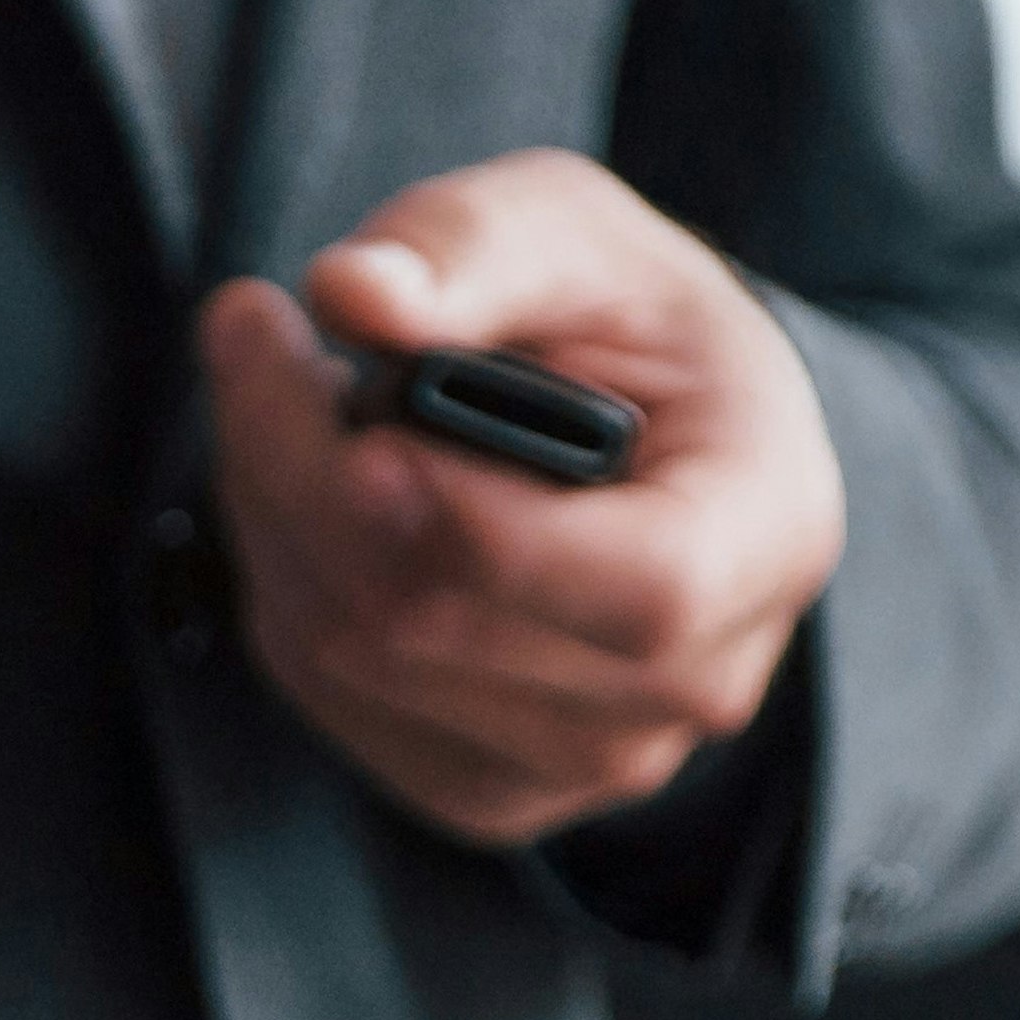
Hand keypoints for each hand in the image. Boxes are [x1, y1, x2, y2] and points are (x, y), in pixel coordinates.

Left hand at [199, 148, 844, 846]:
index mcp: (766, 538)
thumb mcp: (572, 230)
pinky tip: (300, 490)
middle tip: (252, 330)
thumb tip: (355, 293)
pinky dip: (280, 578)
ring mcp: (588, 760)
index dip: (479, 524)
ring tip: (279, 388)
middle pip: (445, 621)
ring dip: (274, 511)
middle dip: (307, 468)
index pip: (639, 589)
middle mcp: (694, 682)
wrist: (632, 428)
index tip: (361, 434)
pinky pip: (327, 693)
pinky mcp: (484, 789)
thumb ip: (472, 246)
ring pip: (357, 656)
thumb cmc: (619, 323)